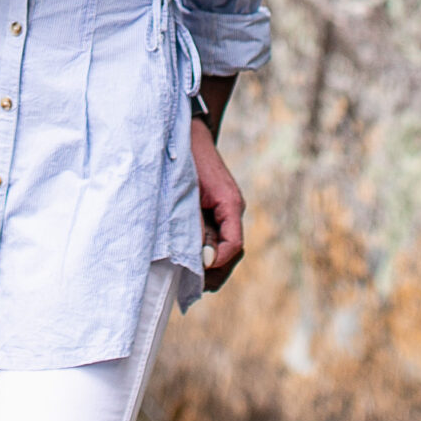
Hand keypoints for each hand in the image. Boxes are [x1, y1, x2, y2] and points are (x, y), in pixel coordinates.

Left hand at [191, 122, 245, 288]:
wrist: (185, 134)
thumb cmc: (185, 158)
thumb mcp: (188, 192)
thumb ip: (195, 223)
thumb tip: (201, 257)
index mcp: (231, 204)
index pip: (234, 245)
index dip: (219, 261)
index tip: (200, 268)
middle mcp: (232, 211)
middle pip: (232, 253)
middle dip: (214, 272)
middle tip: (192, 287)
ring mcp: (225, 213)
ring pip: (224, 250)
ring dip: (209, 267)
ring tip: (189, 282)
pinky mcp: (215, 213)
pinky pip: (215, 240)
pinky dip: (204, 254)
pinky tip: (188, 265)